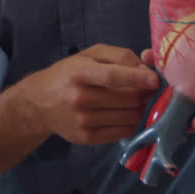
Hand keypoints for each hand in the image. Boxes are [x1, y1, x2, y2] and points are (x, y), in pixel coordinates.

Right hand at [20, 44, 158, 145]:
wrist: (39, 103)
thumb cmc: (68, 74)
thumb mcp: (89, 55)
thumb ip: (120, 56)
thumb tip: (147, 69)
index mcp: (79, 73)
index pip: (113, 77)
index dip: (137, 78)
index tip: (155, 80)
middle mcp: (80, 98)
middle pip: (128, 98)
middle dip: (145, 93)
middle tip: (147, 87)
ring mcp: (83, 121)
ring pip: (130, 116)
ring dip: (140, 107)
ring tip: (133, 100)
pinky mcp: (87, 138)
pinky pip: (124, 132)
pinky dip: (131, 122)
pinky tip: (124, 114)